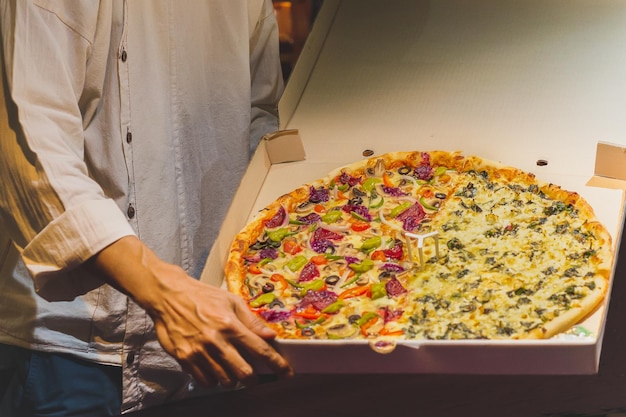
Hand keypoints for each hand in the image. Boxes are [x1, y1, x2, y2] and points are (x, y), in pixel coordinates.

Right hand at [88, 236, 292, 387]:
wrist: (168, 296)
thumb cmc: (202, 296)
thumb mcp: (231, 301)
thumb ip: (251, 321)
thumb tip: (270, 336)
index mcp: (230, 325)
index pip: (260, 350)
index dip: (277, 365)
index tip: (286, 373)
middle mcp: (216, 341)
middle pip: (244, 373)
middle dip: (255, 378)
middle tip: (255, 375)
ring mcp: (199, 352)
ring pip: (225, 380)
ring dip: (234, 379)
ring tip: (233, 369)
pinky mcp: (184, 359)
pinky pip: (205, 381)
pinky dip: (214, 380)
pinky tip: (216, 370)